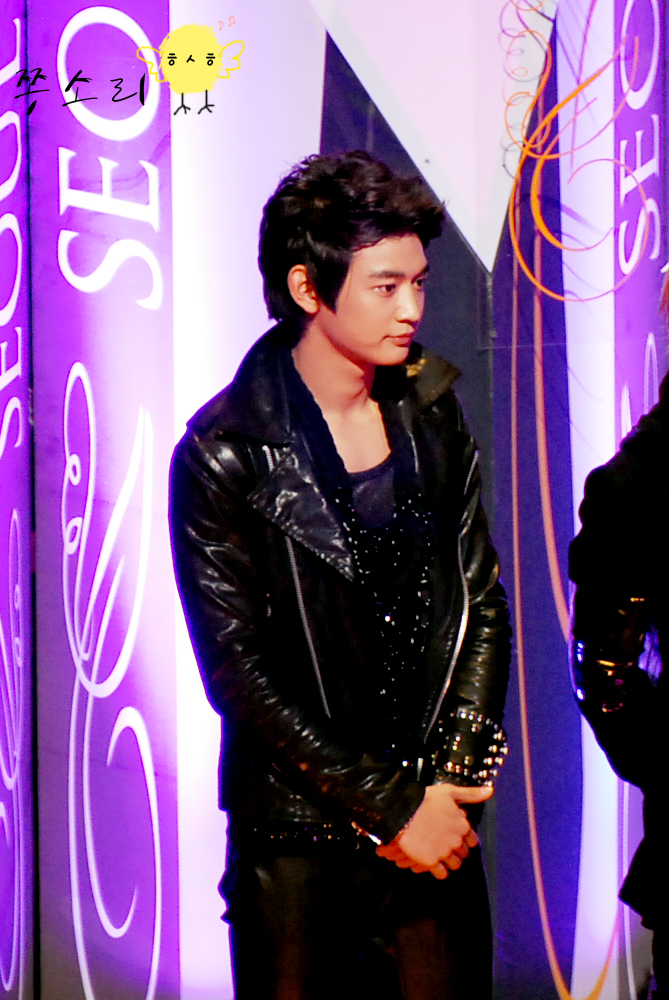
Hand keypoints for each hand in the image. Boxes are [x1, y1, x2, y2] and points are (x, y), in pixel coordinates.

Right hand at [376, 784, 492, 878]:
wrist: (402, 811)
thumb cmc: (424, 799)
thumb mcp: (449, 791)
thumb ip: (471, 794)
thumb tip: (489, 791)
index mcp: (462, 825)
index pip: (472, 840)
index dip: (465, 838)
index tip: (457, 835)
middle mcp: (456, 841)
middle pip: (464, 853)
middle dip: (457, 850)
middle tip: (447, 844)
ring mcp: (444, 853)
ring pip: (455, 865)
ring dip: (450, 861)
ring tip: (441, 855)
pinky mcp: (431, 862)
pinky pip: (442, 874)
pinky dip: (439, 871)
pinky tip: (434, 864)